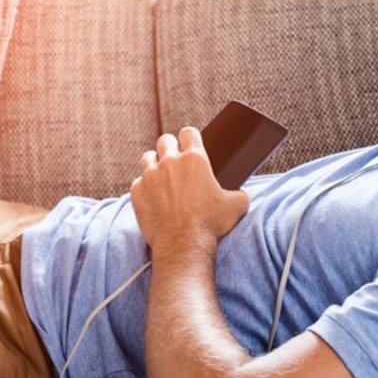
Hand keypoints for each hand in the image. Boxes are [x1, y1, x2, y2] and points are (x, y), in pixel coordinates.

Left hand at [131, 127, 249, 256]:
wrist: (183, 245)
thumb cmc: (211, 225)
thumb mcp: (237, 206)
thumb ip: (239, 193)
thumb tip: (240, 193)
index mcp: (195, 159)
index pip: (189, 132)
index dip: (190, 137)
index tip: (191, 143)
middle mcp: (170, 162)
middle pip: (165, 140)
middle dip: (171, 146)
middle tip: (176, 160)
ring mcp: (150, 176)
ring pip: (148, 157)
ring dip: (155, 162)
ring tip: (162, 175)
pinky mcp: (137, 191)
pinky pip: (138, 181)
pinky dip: (144, 186)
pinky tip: (152, 196)